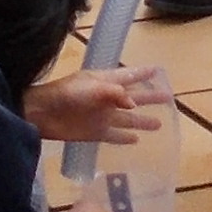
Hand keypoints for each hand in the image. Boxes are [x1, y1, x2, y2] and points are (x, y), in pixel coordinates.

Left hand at [24, 67, 169, 146]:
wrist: (43, 113)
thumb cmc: (67, 94)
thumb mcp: (93, 87)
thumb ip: (115, 93)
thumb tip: (135, 105)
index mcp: (106, 82)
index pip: (130, 76)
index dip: (143, 74)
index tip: (158, 71)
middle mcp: (107, 99)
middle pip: (134, 98)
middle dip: (150, 97)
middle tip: (168, 98)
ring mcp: (102, 116)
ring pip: (127, 119)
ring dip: (142, 121)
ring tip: (159, 124)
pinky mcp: (95, 132)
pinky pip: (114, 135)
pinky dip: (124, 138)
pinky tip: (136, 140)